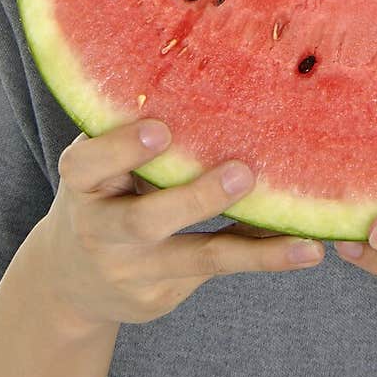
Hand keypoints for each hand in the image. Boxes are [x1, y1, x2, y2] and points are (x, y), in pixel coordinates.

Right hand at [36, 119, 324, 331]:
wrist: (72, 280)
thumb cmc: (102, 192)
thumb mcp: (100, 163)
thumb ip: (131, 133)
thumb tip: (208, 79)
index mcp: (81, 184)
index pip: (87, 165)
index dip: (121, 149)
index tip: (161, 130)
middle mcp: (101, 231)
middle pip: (146, 220)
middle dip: (196, 199)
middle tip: (243, 173)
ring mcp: (132, 271)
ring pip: (198, 258)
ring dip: (255, 250)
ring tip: (305, 243)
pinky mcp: (160, 297)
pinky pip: (218, 270)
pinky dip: (262, 255)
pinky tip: (304, 249)